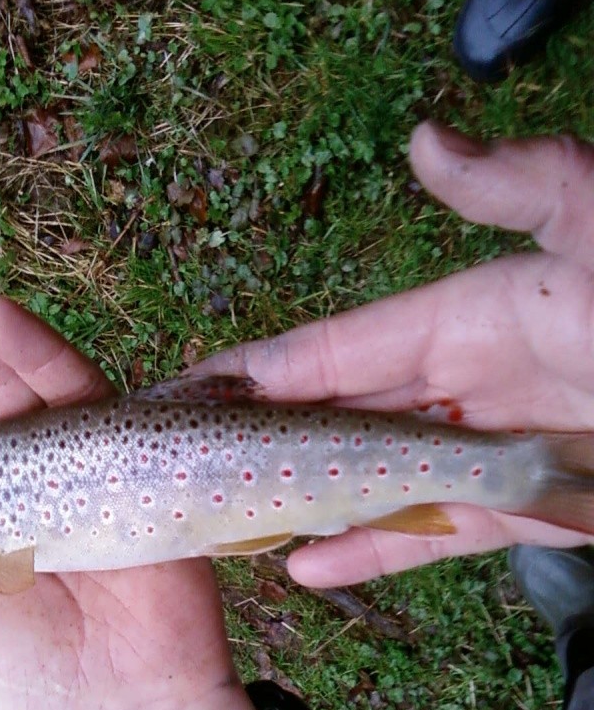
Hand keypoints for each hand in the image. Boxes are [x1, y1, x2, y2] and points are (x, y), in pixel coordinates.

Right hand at [203, 121, 593, 586]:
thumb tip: (424, 139)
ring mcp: (476, 455)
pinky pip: (423, 536)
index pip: (332, 349)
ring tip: (233, 525)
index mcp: (460, 318)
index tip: (192, 385)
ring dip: (303, 503)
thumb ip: (519, 182)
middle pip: (336, 418)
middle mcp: (454, 387)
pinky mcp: (509, 515)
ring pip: (368, 482)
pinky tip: (309, 570)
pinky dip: (369, 554)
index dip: (260, 368)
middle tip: (191, 465)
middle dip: (265, 440)